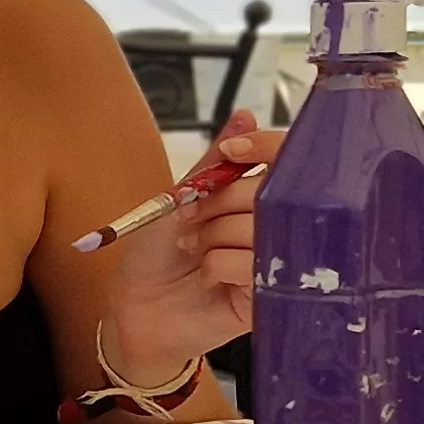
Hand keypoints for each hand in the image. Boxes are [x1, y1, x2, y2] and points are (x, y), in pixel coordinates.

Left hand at [104, 111, 271, 380]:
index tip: (233, 152)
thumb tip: (245, 115)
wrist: (135, 308)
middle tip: (190, 219)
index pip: (288, 162)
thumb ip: (215, 162)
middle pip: (270, 194)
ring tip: (195, 250)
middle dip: (219, 201)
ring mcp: (279, 264)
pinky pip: (251, 265)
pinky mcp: (272, 298)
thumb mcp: (181, 198)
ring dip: (214, 236)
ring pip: (258, 229)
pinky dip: (218, 264)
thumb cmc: (158, 254)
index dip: (266, 148)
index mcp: (261, 201)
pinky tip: (207, 277)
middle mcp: (278, 229)